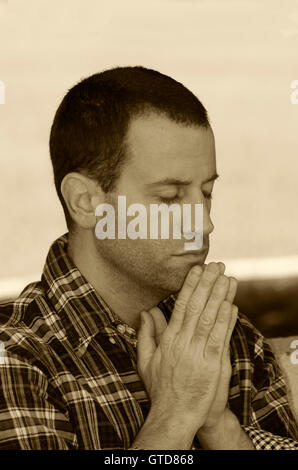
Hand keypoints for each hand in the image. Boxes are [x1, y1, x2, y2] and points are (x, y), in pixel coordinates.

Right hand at [137, 262, 236, 431]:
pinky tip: (232, 305)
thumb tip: (145, 311)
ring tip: (227, 278)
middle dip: (208, 284)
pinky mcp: (213, 366)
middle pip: (198, 307)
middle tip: (216, 265)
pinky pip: (221, 339)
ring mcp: (199, 354)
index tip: (197, 269)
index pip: (181, 306)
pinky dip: (227, 321)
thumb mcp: (145, 360)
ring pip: (211, 319)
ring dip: (220, 297)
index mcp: (169, 340)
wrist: (175, 415)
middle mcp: (184, 343)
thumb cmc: (160, 387)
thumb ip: (146, 334)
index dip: (190, 286)